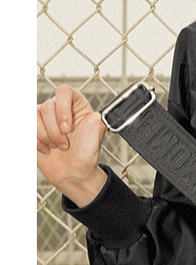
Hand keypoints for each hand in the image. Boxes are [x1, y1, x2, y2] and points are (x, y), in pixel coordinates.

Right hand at [37, 85, 107, 206]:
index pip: (63, 91)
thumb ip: (96, 117)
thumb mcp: (97, 133)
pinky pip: (26, 128)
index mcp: (76, 104)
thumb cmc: (87, 153)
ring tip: (56, 147)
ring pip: (34, 117)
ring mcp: (44, 119)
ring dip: (45, 137)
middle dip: (55, 131)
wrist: (75, 173)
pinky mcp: (33, 130)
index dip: (63, 108)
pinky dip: (36, 142)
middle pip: (46, 107)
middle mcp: (59, 108)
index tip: (67, 128)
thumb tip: (99, 112)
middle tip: (65, 145)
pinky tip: (46, 150)